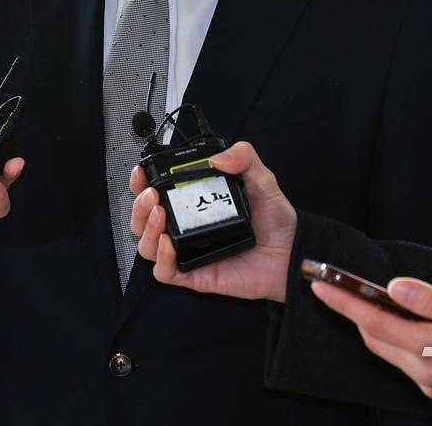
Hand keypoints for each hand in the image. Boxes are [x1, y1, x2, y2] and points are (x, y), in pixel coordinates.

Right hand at [129, 141, 296, 301]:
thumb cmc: (276, 221)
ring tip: (159, 214)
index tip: (141, 172)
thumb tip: (218, 157)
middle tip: (151, 195)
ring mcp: (188, 251)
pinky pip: (164, 272)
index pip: (157, 191)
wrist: (293, 254)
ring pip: (146, 245)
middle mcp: (187, 226)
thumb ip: (244, 159)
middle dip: (138, 205)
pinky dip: (161, 258)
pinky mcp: (195, 274)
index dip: (141, 182)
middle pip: (143, 219)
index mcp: (195, 202)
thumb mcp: (262, 180)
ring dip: (145, 228)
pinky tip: (169, 242)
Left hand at [312, 275, 431, 412]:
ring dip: (368, 326)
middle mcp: (423, 372)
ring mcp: (429, 386)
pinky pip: (402, 362)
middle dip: (349, 312)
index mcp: (430, 349)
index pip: (373, 322)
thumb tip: (394, 286)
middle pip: (374, 338)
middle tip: (332, 285)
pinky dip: (389, 340)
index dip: (344, 302)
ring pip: (386, 351)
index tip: (319, 283)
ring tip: (356, 299)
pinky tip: (392, 325)